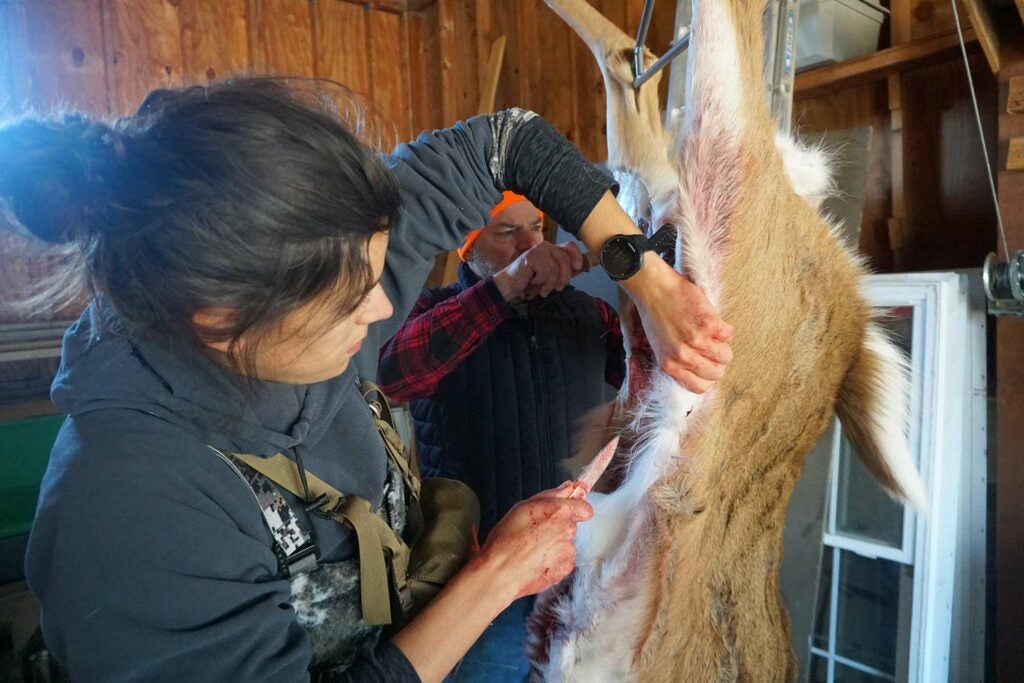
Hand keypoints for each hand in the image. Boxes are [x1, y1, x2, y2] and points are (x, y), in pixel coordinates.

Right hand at [475, 483, 592, 599]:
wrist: (501, 573)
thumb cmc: (506, 539)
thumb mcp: (522, 508)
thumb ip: (550, 495)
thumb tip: (568, 488)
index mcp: (559, 512)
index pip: (584, 508)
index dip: (575, 510)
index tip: (564, 513)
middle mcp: (568, 531)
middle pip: (571, 526)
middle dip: (558, 528)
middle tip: (535, 534)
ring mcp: (568, 551)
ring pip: (566, 544)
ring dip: (554, 546)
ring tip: (532, 551)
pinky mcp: (565, 569)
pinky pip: (563, 561)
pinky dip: (553, 561)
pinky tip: (536, 562)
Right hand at [492, 242, 585, 302]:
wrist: (511, 286)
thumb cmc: (530, 283)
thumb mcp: (552, 278)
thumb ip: (566, 271)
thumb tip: (583, 267)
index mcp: (553, 250)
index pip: (571, 247)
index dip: (577, 257)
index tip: (578, 268)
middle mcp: (547, 247)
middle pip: (566, 259)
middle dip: (563, 277)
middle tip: (556, 288)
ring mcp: (539, 250)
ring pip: (557, 267)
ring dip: (550, 283)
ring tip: (542, 288)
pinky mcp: (532, 255)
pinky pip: (546, 270)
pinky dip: (541, 281)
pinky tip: (533, 282)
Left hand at [624, 257, 733, 393]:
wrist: (654, 288)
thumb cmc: (655, 315)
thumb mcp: (660, 347)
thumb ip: (678, 361)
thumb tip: (699, 370)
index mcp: (670, 365)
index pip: (700, 387)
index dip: (707, 376)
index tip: (707, 365)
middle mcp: (684, 357)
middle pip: (717, 373)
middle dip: (718, 362)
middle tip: (713, 347)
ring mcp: (698, 341)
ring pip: (726, 355)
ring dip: (724, 345)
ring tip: (713, 333)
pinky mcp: (709, 324)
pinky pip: (729, 334)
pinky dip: (724, 328)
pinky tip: (711, 320)